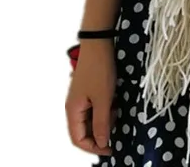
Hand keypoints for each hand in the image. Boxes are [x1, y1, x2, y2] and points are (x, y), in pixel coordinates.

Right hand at [65, 40, 117, 156]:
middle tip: (116, 124)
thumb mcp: (103, 99)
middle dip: (101, 131)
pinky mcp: (89, 90)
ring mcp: (82, 98)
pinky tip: (115, 101)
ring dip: (105, 119)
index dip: (94, 147)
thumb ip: (101, 123)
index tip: (111, 148)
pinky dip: (106, 108)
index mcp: (73, 110)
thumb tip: (101, 143)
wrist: (99, 42)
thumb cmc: (99, 69)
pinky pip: (97, 107)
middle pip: (85, 130)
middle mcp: (74, 106)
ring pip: (93, 119)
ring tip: (116, 108)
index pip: (78, 140)